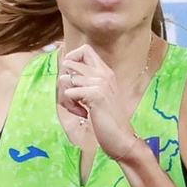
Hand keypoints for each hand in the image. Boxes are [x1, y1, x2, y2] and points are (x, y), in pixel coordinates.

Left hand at [58, 45, 142, 160]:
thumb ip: (84, 83)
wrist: (121, 137)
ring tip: (79, 108)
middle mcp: (104, 74)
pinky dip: (70, 106)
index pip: (85, 49)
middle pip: (70, 63)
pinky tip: (83, 114)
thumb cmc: (107, 119)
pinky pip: (69, 93)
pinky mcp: (96, 95)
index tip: (70, 76)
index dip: (71, 58)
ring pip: (66, 79)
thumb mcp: (95, 96)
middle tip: (73, 98)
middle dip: (64, 81)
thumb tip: (64, 76)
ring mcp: (101, 83)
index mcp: (106, 72)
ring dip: (66, 97)